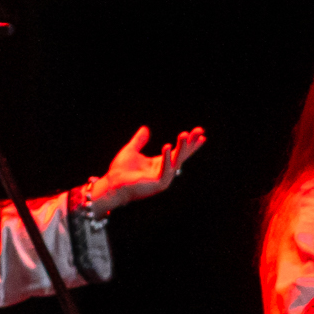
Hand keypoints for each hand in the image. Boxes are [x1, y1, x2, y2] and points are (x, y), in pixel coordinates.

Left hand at [89, 124, 206, 209]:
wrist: (112, 184)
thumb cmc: (120, 170)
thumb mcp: (131, 150)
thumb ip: (139, 140)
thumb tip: (145, 129)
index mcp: (160, 163)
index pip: (178, 152)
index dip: (190, 144)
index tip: (201, 134)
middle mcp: (164, 170)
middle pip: (181, 155)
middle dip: (190, 143)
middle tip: (199, 130)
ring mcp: (163, 178)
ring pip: (176, 160)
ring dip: (181, 147)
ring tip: (184, 134)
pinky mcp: (158, 184)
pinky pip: (165, 170)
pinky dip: (167, 158)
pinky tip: (167, 146)